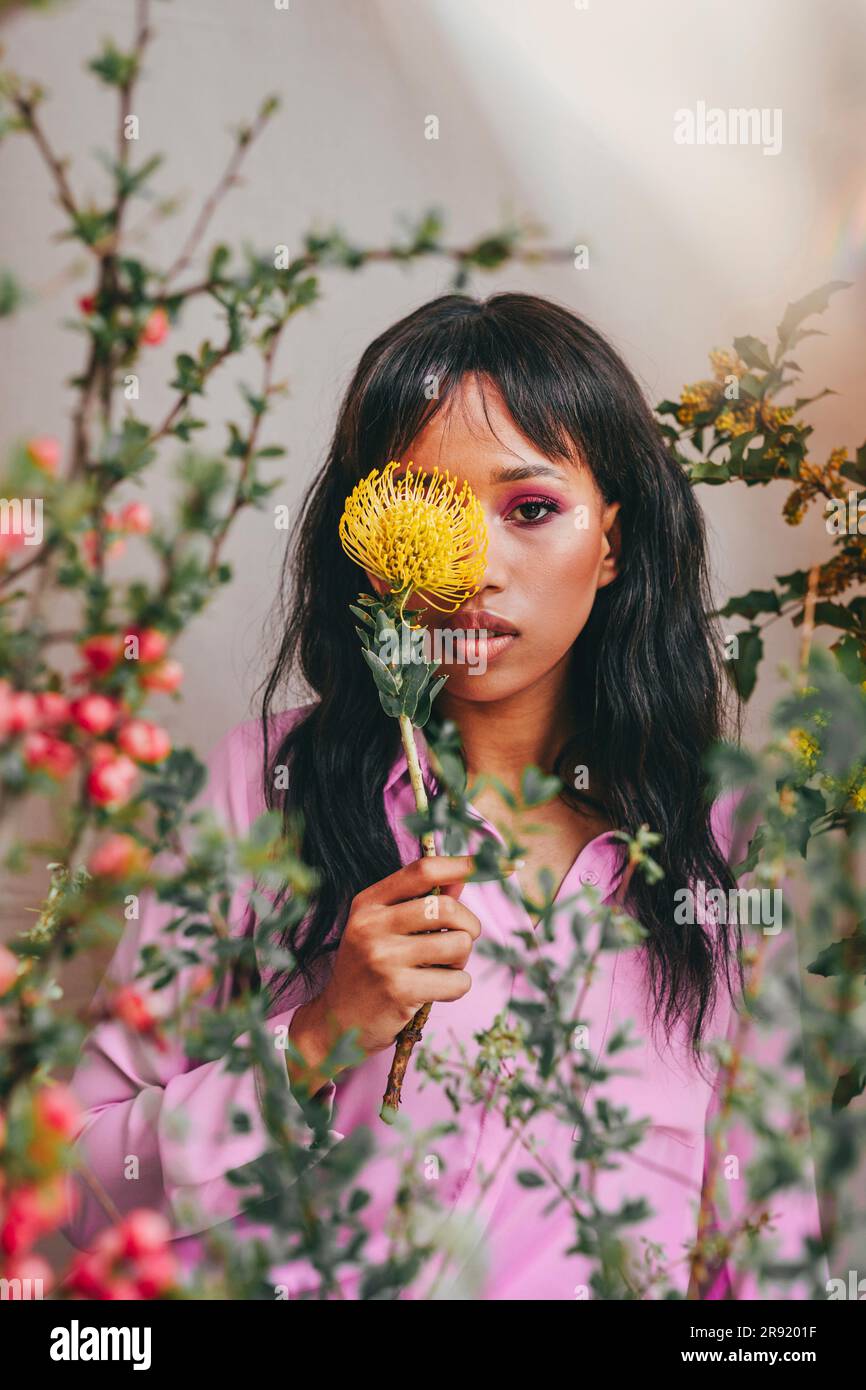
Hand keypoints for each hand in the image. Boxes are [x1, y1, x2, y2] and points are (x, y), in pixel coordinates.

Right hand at [287, 855, 479, 1087]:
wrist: (338, 1022)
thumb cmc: (369, 971)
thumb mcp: (383, 929)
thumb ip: (421, 901)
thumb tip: (461, 878)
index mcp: (368, 903)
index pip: (422, 870)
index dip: (457, 864)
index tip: (480, 865)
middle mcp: (372, 925)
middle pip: (447, 907)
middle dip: (468, 925)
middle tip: (462, 940)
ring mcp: (384, 958)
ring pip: (459, 945)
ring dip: (462, 960)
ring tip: (443, 968)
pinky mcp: (399, 990)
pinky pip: (458, 981)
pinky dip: (457, 986)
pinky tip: (436, 991)